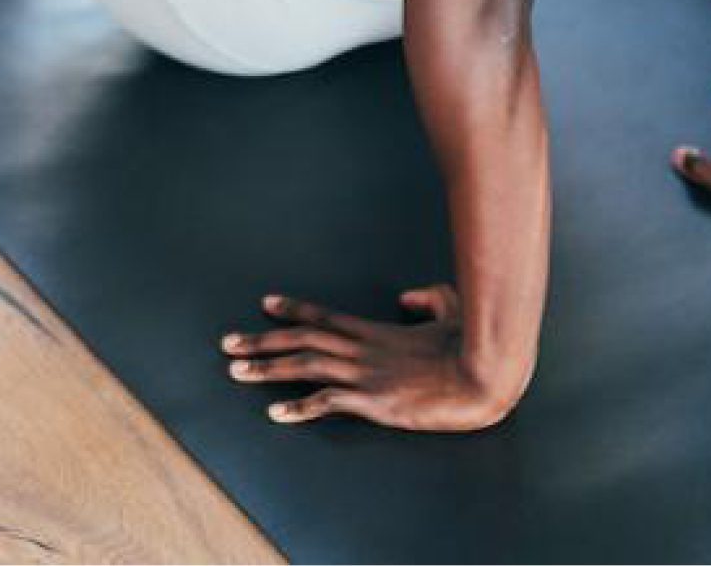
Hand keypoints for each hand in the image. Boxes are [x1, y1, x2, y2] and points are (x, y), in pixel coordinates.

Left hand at [220, 286, 521, 433]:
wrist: (482, 375)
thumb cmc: (470, 345)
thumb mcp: (448, 309)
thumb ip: (424, 298)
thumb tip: (405, 297)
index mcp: (375, 331)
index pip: (323, 317)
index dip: (292, 311)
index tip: (265, 305)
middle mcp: (362, 349)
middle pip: (301, 341)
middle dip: (261, 341)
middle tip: (227, 344)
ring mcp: (366, 375)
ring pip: (304, 367)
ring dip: (267, 369)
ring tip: (236, 371)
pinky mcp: (374, 402)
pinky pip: (328, 403)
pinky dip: (299, 408)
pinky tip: (275, 413)